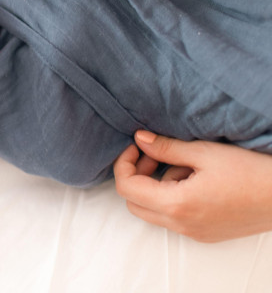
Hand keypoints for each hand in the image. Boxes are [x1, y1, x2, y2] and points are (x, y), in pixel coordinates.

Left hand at [114, 131, 271, 242]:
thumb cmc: (249, 172)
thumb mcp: (204, 153)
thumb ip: (166, 148)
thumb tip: (139, 139)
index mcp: (177, 205)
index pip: (127, 187)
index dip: (124, 163)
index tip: (137, 146)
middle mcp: (181, 225)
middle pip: (134, 203)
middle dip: (136, 176)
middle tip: (155, 155)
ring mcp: (193, 233)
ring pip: (153, 212)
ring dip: (156, 187)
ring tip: (186, 165)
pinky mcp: (205, 234)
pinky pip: (173, 218)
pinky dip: (172, 198)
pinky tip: (196, 180)